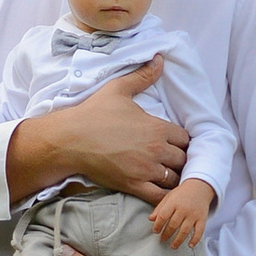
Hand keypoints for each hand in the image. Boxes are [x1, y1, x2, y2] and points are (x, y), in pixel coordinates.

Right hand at [29, 62, 186, 202]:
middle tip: (171, 160)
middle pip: (184, 159)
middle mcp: (156, 149)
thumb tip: (159, 59)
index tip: (174, 143)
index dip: (181, 141)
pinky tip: (161, 192)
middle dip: (180, 160)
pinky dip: (165, 196)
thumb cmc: (93, 114)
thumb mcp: (119, 90)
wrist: (69, 139)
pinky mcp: (134, 185)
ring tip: (165, 175)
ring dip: (174, 178)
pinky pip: (160, 196)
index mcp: (157, 127)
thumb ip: (142, 76)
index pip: (185, 138)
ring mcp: (145, 170)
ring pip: (175, 179)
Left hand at [147, 175, 213, 248]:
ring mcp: (193, 214)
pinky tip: (190, 245)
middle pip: (173, 225)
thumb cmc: (182, 193)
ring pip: (185, 230)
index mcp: (174, 202)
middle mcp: (183, 209)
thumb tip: (150, 219)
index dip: (158, 225)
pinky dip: (195, 239)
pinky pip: (199, 231)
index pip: (163, 216)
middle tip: (162, 239)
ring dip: (178, 240)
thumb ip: (159, 208)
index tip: (155, 231)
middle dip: (166, 234)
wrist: (200, 186)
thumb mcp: (169, 197)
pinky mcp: (202, 218)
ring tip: (173, 246)